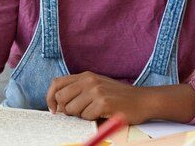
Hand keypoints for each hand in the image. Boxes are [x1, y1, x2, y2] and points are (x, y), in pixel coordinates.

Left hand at [46, 71, 194, 123]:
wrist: (143, 100)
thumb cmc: (118, 97)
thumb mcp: (97, 87)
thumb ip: (79, 91)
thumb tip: (57, 106)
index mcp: (85, 76)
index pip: (57, 83)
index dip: (50, 97)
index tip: (53, 109)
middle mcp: (89, 80)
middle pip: (61, 98)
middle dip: (66, 110)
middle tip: (78, 113)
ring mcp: (96, 91)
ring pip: (72, 109)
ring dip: (81, 116)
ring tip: (94, 112)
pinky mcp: (103, 102)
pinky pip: (86, 116)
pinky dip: (92, 119)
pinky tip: (103, 114)